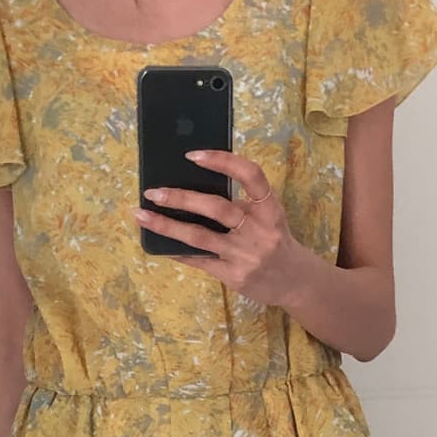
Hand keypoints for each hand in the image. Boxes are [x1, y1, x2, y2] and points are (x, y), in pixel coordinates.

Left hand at [132, 148, 307, 304]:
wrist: (294, 281)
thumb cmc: (275, 240)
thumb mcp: (269, 216)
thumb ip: (242, 203)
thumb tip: (194, 186)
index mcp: (269, 207)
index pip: (250, 175)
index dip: (222, 161)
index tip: (192, 155)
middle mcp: (258, 229)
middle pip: (216, 207)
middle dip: (181, 197)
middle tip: (153, 192)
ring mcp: (245, 254)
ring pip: (199, 236)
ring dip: (167, 225)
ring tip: (141, 215)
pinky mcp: (234, 275)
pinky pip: (199, 260)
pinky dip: (177, 250)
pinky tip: (159, 244)